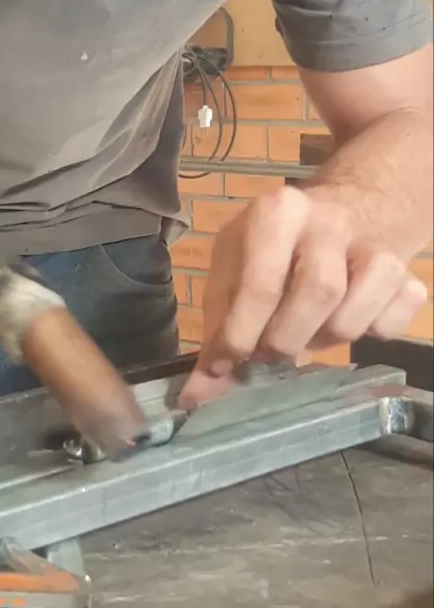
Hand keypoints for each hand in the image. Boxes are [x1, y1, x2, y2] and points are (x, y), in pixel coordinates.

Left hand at [179, 185, 427, 407]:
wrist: (344, 214)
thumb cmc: (274, 251)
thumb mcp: (234, 272)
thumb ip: (218, 329)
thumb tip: (200, 395)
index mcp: (279, 212)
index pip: (261, 283)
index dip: (239, 335)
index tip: (224, 365)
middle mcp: (330, 221)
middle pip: (318, 293)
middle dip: (286, 340)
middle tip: (269, 352)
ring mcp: (375, 245)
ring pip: (355, 314)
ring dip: (325, 340)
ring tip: (308, 331)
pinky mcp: (407, 273)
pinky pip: (395, 322)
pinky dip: (371, 334)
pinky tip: (352, 320)